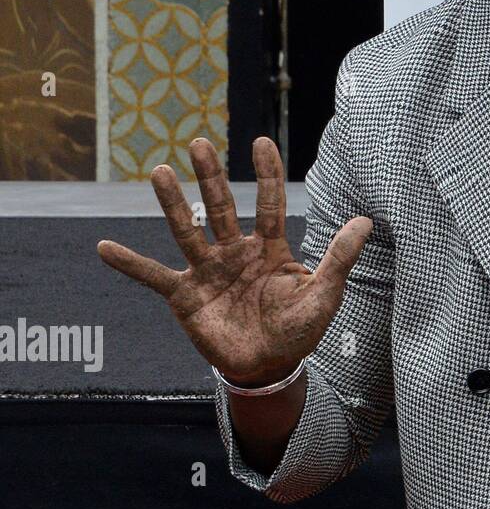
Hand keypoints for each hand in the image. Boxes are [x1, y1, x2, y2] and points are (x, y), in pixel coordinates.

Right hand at [97, 137, 371, 385]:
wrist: (269, 367)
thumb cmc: (299, 328)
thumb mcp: (325, 292)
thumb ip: (340, 257)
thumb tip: (366, 220)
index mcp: (270, 248)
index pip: (269, 203)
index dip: (266, 173)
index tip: (261, 142)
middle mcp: (236, 252)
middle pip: (222, 207)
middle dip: (211, 176)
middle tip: (200, 143)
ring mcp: (208, 271)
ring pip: (188, 230)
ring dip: (173, 203)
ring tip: (158, 171)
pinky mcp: (185, 296)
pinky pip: (153, 276)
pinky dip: (130, 264)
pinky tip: (104, 247)